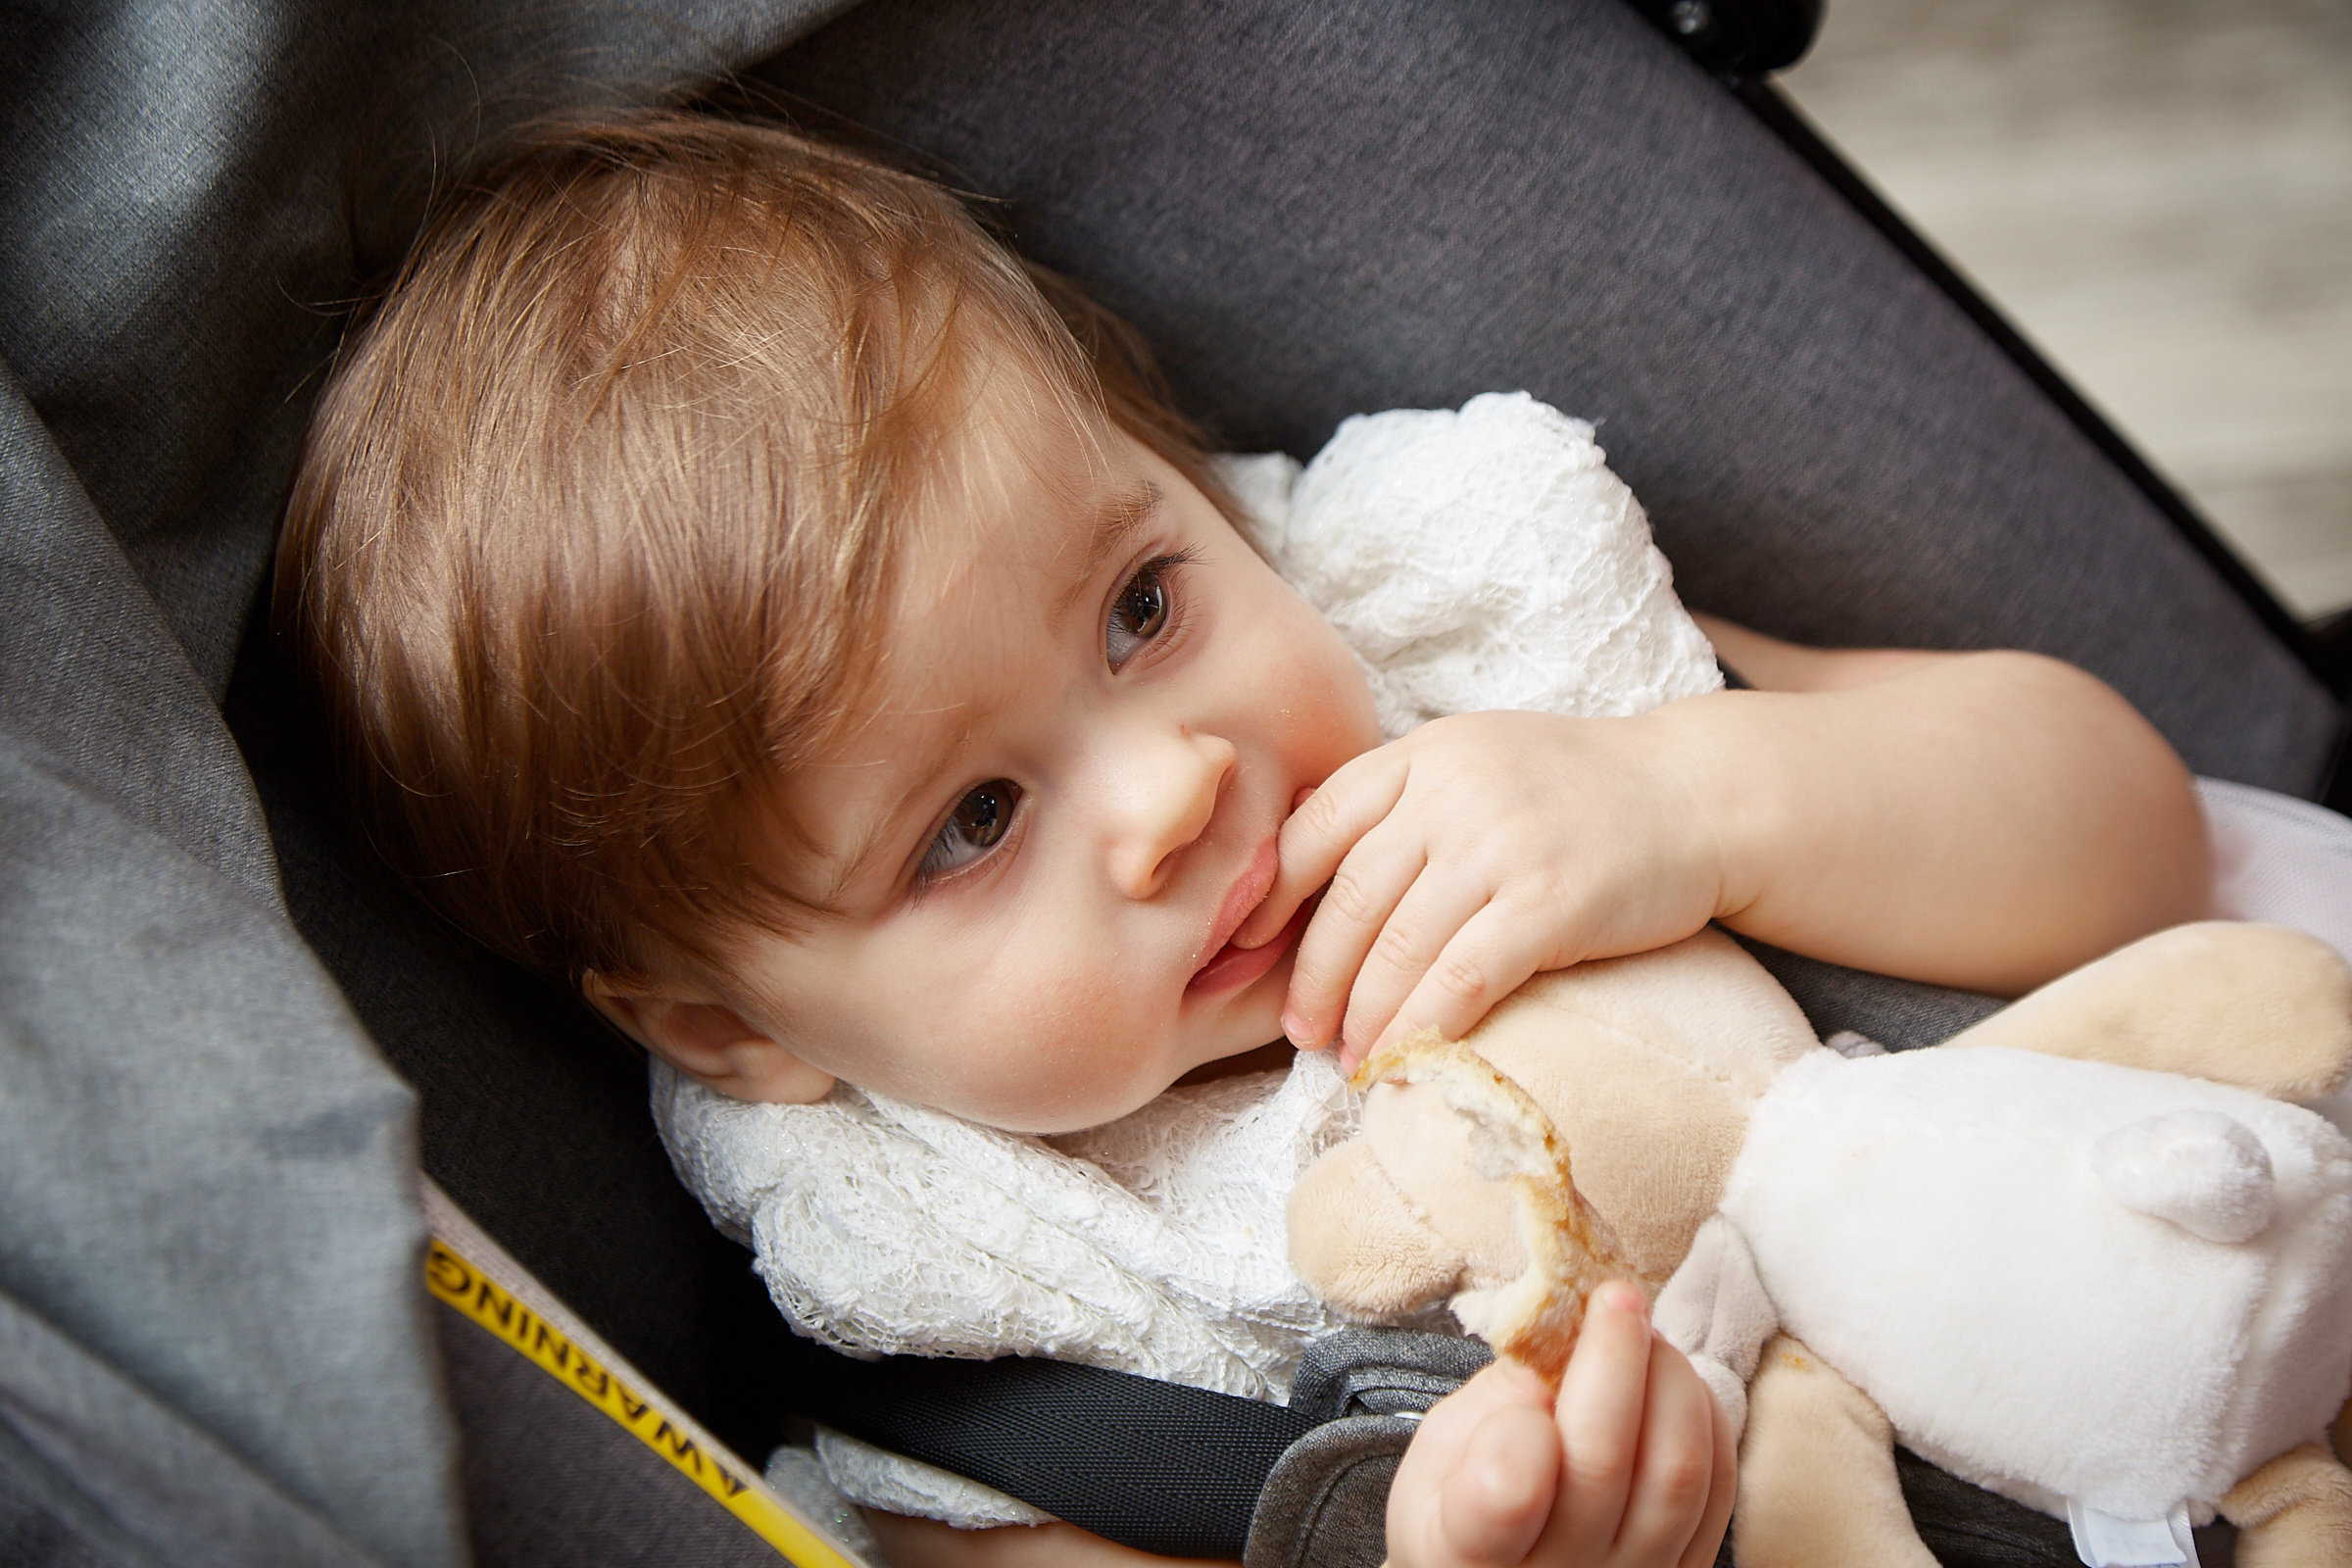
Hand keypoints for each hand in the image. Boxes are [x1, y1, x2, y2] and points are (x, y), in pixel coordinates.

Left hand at [1234, 710, 1726, 1068]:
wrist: (1696, 795)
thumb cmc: (1572, 791)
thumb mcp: (1472, 764)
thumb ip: (1398, 806)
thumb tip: (1300, 883)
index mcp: (1418, 756)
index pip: (1312, 828)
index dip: (1268, 899)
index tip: (1242, 952)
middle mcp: (1450, 792)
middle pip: (1349, 899)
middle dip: (1313, 977)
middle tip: (1298, 1031)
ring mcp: (1500, 844)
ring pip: (1399, 948)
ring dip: (1364, 1017)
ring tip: (1348, 1059)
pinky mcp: (1549, 902)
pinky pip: (1461, 978)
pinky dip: (1422, 1027)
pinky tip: (1403, 1059)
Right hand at [1387, 1283, 1734, 1567]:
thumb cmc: (1461, 1504)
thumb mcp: (1439, 1453)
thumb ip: (1490, 1403)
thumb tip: (1564, 1339)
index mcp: (1468, 1548)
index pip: (1505, 1494)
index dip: (1520, 1426)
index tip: (1527, 1379)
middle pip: (1603, 1465)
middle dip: (1617, 1358)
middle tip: (1615, 1298)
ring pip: (1676, 1475)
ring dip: (1670, 1380)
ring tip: (1644, 1336)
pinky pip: (1717, 1490)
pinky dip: (1704, 1418)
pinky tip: (1672, 1384)